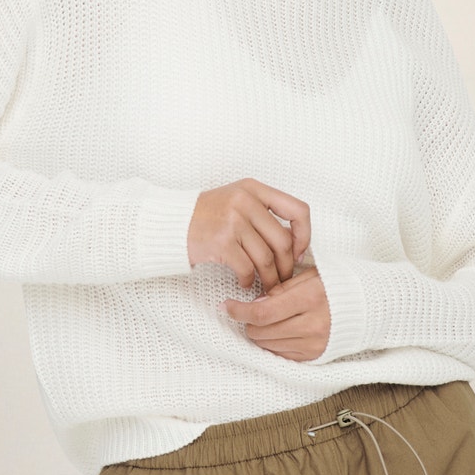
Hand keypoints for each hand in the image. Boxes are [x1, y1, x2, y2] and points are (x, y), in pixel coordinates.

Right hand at [187, 178, 309, 290]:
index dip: (304, 235)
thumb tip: (295, 244)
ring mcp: (233, 221)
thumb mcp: (237, 200)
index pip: (298, 210)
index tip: (298, 252)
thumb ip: (264, 214)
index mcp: (254, 189)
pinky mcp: (221, 242)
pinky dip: (249, 281)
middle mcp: (245, 201)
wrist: (170, 222)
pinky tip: (245, 282)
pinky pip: (247, 269)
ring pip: (266, 259)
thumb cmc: (208, 215)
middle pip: (282, 241)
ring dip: (270, 279)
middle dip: (286, 266)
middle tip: (283, 278)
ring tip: (267, 285)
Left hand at [221, 267, 329, 360]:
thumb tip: (256, 302)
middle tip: (247, 311)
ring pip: (269, 345)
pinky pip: (282, 354)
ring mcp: (314, 343)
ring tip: (263, 320)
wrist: (366, 306)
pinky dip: (272, 343)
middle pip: (262, 331)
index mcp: (310, 298)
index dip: (240, 310)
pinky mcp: (315, 356)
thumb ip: (281, 288)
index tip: (227, 306)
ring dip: (259, 333)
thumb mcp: (309, 275)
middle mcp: (312, 324)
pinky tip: (275, 330)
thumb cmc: (335, 285)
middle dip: (248, 321)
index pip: (263, 311)